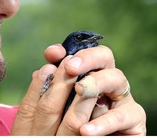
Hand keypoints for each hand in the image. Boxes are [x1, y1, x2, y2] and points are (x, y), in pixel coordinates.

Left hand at [11, 44, 145, 134]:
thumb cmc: (62, 128)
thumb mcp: (52, 106)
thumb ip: (50, 86)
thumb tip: (48, 67)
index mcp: (86, 74)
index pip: (83, 52)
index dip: (69, 51)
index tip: (54, 55)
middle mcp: (105, 81)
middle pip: (104, 57)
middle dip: (86, 58)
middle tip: (70, 67)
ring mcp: (120, 98)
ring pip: (115, 79)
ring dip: (94, 83)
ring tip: (79, 89)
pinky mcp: (134, 120)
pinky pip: (121, 116)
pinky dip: (103, 122)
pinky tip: (85, 129)